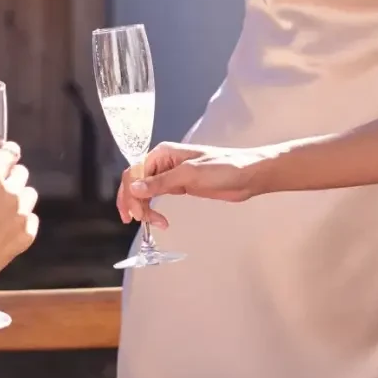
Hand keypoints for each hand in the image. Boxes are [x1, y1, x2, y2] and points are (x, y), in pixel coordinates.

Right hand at [0, 146, 38, 287]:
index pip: (9, 156)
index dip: (10, 152)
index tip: (10, 152)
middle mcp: (11, 194)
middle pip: (22, 174)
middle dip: (13, 175)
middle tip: (2, 184)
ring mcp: (22, 215)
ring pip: (30, 196)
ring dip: (21, 196)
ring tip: (6, 206)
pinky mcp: (27, 235)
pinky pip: (31, 219)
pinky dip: (23, 220)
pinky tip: (8, 227)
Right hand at [123, 143, 270, 223]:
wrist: (248, 176)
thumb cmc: (224, 168)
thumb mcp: (191, 174)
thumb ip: (162, 182)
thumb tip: (134, 188)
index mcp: (163, 153)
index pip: (134, 172)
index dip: (130, 193)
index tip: (135, 213)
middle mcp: (163, 162)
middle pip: (136, 182)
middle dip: (133, 202)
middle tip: (137, 221)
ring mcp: (171, 175)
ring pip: (145, 191)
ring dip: (143, 208)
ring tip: (153, 224)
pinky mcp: (180, 186)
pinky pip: (157, 196)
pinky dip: (153, 209)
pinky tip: (160, 220)